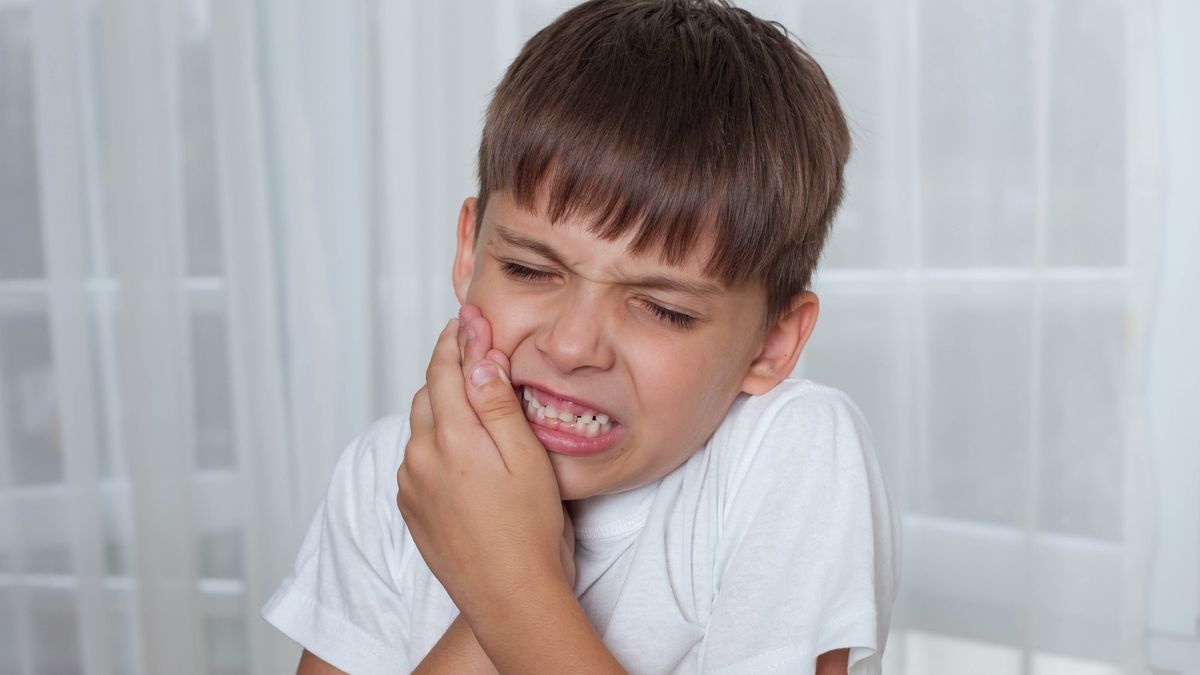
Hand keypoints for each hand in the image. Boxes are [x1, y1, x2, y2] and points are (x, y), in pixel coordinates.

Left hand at [397, 305, 571, 617]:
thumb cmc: (530, 528)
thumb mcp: (526, 456)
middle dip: (449, 367)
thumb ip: (498, 402)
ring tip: (472, 398)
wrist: (509, 595)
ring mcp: (411, 483)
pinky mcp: (410, 506)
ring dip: (441, 404)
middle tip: (475, 351)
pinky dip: (434, 440)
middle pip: (428, 392)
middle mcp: (420, 456)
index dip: (457, 338)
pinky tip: (462, 448)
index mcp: (452, 436)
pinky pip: (416, 457)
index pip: (444, 368)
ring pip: (421, 424)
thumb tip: (479, 353)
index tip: (468, 318)